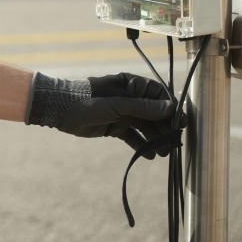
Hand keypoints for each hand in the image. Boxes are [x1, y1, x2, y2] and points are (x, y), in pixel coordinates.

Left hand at [26, 72, 179, 157]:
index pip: (158, 95)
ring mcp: (123, 113)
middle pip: (155, 113)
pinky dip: (142, 145)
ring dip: (156, 139)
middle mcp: (130, 98)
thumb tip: (170, 108)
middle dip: (165, 128)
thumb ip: (143, 108)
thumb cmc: (88, 101)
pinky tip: (150, 156)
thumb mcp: (117, 105)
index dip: (171, 109)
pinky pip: (133, 137)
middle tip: (174, 143)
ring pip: (146, 127)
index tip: (181, 123)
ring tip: (163, 153)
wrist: (61, 111)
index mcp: (131, 85)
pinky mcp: (116, 127)